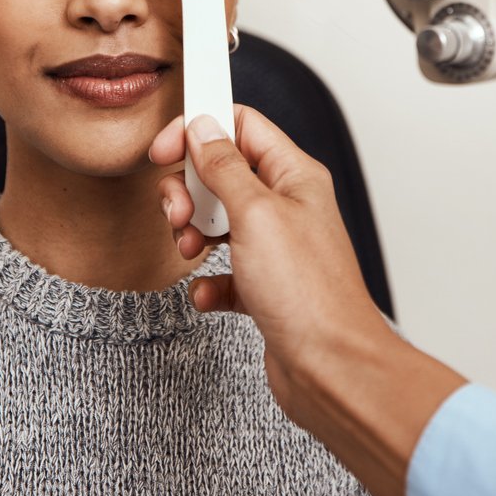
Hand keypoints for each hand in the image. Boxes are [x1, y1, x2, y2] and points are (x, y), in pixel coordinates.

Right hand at [149, 105, 393, 415]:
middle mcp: (287, 207)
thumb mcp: (255, 214)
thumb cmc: (308, 293)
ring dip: (192, 232)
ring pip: (217, 221)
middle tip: (179, 212)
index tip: (165, 150)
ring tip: (191, 250)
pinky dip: (206, 280)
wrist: (330, 369)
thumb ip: (224, 167)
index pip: (242, 126)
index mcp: (295, 176)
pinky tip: (208, 292)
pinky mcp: (264, 287)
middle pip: (222, 174)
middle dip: (189, 190)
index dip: (200, 130)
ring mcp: (275, 248)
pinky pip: (222, 271)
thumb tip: (204, 128)